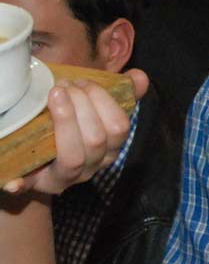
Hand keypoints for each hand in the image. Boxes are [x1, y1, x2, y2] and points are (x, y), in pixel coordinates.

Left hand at [3, 70, 148, 195]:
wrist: (42, 163)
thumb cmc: (73, 128)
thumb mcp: (96, 110)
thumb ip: (121, 92)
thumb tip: (140, 76)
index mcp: (110, 149)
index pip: (119, 128)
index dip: (102, 100)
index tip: (81, 81)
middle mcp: (92, 166)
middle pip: (96, 140)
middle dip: (81, 106)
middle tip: (64, 85)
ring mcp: (64, 178)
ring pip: (73, 158)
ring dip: (64, 122)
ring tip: (54, 95)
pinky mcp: (36, 185)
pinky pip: (29, 187)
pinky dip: (21, 183)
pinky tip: (13, 181)